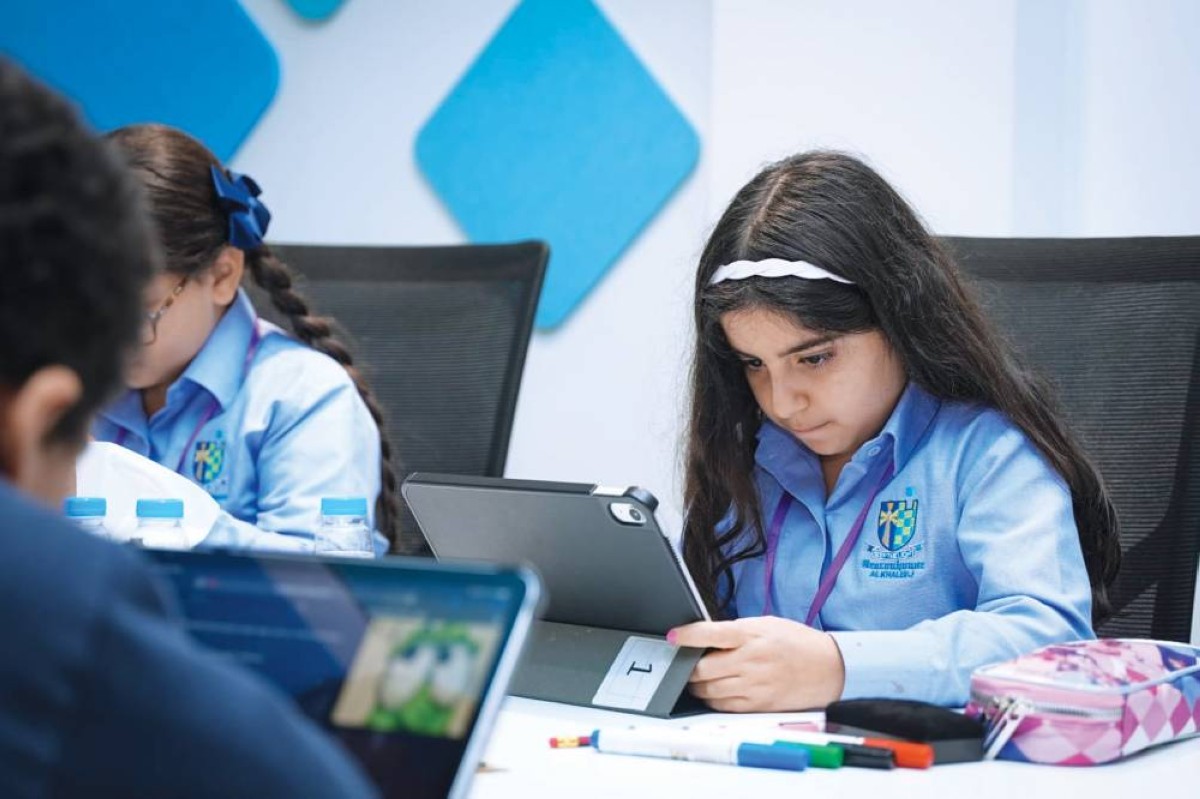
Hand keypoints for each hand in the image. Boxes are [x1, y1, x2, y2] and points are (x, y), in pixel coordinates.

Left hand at [670, 616, 845, 711]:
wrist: (829, 668)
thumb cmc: (796, 642)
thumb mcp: (766, 624)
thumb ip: (736, 630)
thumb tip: (705, 636)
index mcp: (752, 635)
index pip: (710, 633)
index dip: (687, 635)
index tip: (672, 636)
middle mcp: (751, 661)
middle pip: (703, 668)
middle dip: (687, 666)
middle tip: (682, 662)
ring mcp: (754, 685)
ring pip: (709, 690)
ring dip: (696, 685)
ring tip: (695, 678)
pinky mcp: (757, 705)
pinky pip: (723, 706)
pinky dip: (711, 699)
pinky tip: (711, 691)